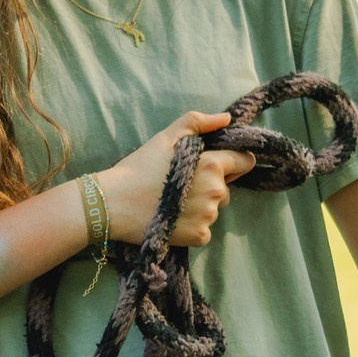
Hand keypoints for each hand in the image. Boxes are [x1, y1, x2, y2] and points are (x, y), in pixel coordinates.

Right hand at [95, 112, 257, 247]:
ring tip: (174, 202)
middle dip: (211, 185)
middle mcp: (217, 192)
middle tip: (182, 184)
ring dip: (201, 206)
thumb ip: (198, 123)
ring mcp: (208, 217)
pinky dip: (192, 226)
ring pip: (214, 210)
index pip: (244, 162)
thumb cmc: (139, 167)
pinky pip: (204, 230)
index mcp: (213, 166)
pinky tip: (172, 218)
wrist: (113, 204)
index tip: (214, 166)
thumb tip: (226, 119)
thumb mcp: (166, 137)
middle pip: (226, 188)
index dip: (231, 162)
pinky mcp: (198, 237)